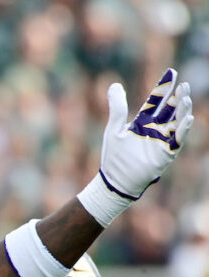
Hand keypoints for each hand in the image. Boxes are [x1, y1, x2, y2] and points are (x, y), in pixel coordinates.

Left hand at [99, 68, 193, 199]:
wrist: (115, 180)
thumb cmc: (114, 156)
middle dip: (178, 96)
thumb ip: (117, 107)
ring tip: (185, 98)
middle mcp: (155, 129)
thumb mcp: (114, 128)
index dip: (164, 87)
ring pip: (177, 122)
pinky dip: (183, 130)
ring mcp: (162, 141)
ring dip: (182, 111)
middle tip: (184, 84)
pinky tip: (188, 119)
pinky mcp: (165, 153)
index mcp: (142, 122)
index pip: (156, 100)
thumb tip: (114, 84)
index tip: (172, 72)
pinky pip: (177, 140)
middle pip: (170, 109)